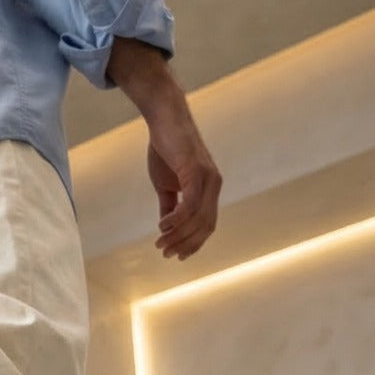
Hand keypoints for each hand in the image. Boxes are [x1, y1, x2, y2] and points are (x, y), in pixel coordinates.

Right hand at [105, 37, 221, 260]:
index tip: (176, 256)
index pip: (206, 225)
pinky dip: (177, 219)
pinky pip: (190, 204)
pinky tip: (162, 226)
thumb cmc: (165, 148)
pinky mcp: (196, 170)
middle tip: (165, 253)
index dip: (193, 244)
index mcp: (209, 189)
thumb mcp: (166, 184)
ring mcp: (207, 178)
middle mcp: (214, 185)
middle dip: (185, 244)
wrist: (165, 118)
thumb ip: (168, 205)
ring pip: (198, 218)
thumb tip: (166, 227)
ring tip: (160, 242)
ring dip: (178, 235)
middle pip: (205, 226)